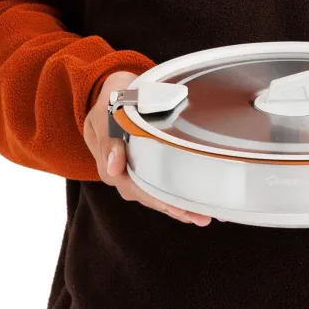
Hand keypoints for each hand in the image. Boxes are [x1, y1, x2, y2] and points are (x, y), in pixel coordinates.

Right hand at [83, 71, 211, 225]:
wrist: (113, 91)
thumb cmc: (112, 100)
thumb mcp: (105, 112)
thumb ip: (108, 139)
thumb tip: (114, 167)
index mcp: (109, 163)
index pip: (135, 188)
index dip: (156, 198)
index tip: (175, 206)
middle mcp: (121, 173)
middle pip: (149, 196)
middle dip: (174, 208)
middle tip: (200, 217)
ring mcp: (132, 172)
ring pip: (155, 195)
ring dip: (179, 207)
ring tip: (203, 216)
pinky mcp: (144, 168)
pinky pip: (159, 186)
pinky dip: (177, 196)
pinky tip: (196, 204)